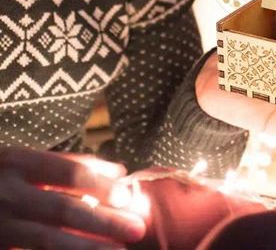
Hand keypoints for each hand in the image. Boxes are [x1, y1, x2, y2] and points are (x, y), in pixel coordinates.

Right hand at [0, 147, 145, 249]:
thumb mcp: (23, 159)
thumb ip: (65, 163)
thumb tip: (117, 169)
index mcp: (16, 162)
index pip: (68, 172)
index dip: (101, 183)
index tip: (129, 195)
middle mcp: (6, 193)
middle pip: (63, 208)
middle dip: (103, 220)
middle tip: (137, 229)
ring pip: (47, 240)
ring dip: (86, 247)